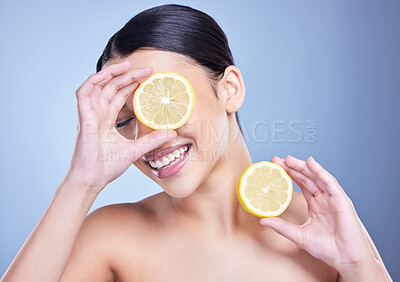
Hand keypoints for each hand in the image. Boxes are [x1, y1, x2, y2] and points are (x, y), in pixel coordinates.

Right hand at [66, 60, 175, 192]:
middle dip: (128, 75)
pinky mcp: (84, 117)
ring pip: (98, 85)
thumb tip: (172, 132)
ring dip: (112, 73)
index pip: (120, 94)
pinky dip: (93, 81)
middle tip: (146, 69)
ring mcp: (90, 114)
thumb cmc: (108, 166)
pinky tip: (106, 74)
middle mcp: (98, 113)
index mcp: (108, 119)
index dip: (132, 83)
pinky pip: (83, 93)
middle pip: (112, 86)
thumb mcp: (136, 149)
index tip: (149, 77)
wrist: (93, 179)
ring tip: (128, 65)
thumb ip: (153, 140)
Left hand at [260, 156, 377, 276]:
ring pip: (316, 177)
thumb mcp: (298, 235)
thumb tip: (263, 220)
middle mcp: (324, 199)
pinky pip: (330, 182)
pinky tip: (310, 163)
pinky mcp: (341, 200)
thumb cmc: (327, 249)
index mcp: (315, 205)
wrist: (345, 259)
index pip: (301, 184)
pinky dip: (320, 172)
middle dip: (292, 167)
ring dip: (303, 167)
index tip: (274, 167)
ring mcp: (332, 198)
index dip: (288, 174)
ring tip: (288, 159)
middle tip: (276, 159)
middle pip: (306, 177)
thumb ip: (281, 226)